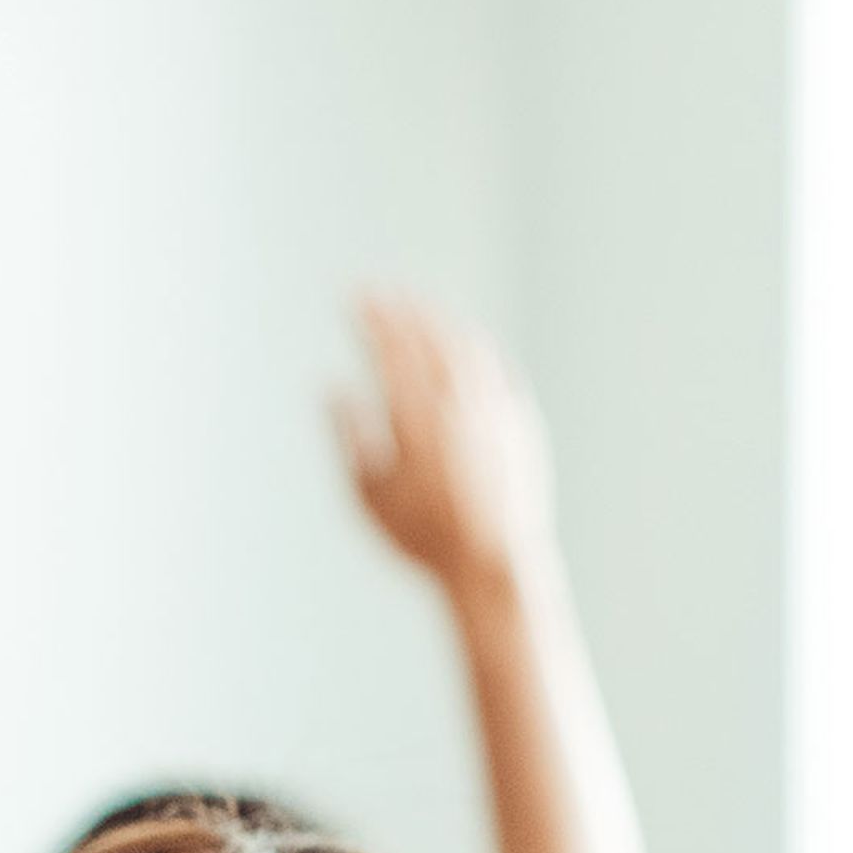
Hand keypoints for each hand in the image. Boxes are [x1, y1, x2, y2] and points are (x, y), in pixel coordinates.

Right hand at [337, 293, 556, 606]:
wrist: (493, 562)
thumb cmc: (421, 537)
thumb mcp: (367, 494)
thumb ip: (348, 435)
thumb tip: (331, 389)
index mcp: (416, 419)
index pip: (391, 350)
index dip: (371, 318)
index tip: (353, 297)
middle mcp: (459, 404)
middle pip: (429, 338)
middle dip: (402, 308)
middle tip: (380, 289)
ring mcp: (494, 409)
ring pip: (467, 347)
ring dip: (439, 320)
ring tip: (419, 307)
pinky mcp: (520, 422)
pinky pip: (497, 368)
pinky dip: (474, 347)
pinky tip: (464, 342)